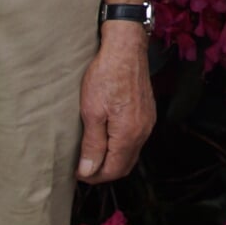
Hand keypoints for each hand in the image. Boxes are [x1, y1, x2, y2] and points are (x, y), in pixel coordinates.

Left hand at [77, 26, 154, 182]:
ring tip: (92, 154)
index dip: (94, 176)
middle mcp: (143, 131)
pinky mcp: (147, 112)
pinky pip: (136, 139)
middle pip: (125, 166)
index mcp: (129, 134)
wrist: (126, 48)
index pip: (113, 170)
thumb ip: (92, 144)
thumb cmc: (107, 74)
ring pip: (131, 153)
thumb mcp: (92, 111)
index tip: (77, 173)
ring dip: (113, 159)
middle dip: (104, 172)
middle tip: (83, 168)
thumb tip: (88, 171)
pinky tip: (107, 138)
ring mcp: (147, 122)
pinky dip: (121, 146)